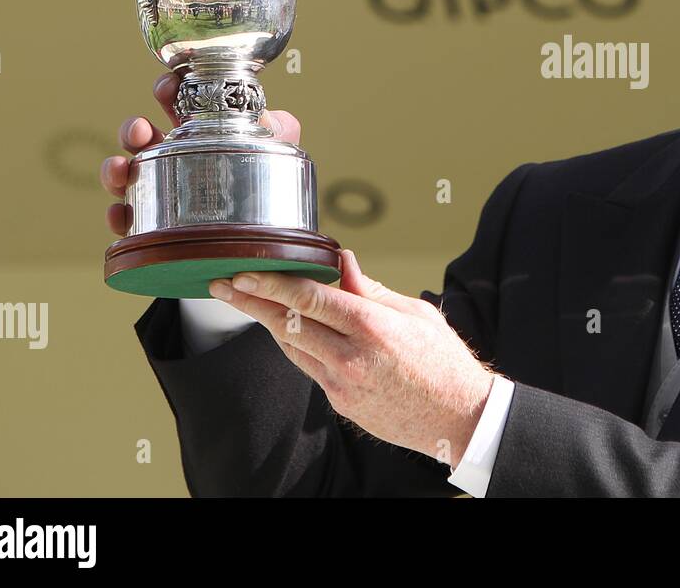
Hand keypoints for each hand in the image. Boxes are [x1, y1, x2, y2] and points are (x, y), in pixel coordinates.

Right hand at [98, 71, 301, 235]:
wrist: (263, 233)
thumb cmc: (266, 184)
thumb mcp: (276, 152)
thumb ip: (279, 128)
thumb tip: (269, 118)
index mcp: (199, 133)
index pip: (175, 104)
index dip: (167, 90)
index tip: (168, 85)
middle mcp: (172, 158)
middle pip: (141, 137)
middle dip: (133, 129)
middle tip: (140, 130)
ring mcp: (159, 190)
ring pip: (125, 175)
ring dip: (114, 168)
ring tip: (120, 169)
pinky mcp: (153, 225)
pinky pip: (129, 220)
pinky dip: (119, 215)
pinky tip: (122, 212)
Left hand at [208, 251, 494, 467]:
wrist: (457, 416)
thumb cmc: (442, 361)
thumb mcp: (415, 313)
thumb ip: (371, 290)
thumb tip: (342, 263)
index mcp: (373, 328)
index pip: (310, 299)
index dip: (271, 283)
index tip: (244, 272)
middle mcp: (351, 358)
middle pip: (287, 324)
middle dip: (250, 301)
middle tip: (222, 284)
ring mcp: (342, 384)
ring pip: (291, 347)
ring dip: (268, 322)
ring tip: (247, 300)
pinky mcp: (339, 402)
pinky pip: (308, 367)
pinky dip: (296, 344)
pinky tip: (287, 329)